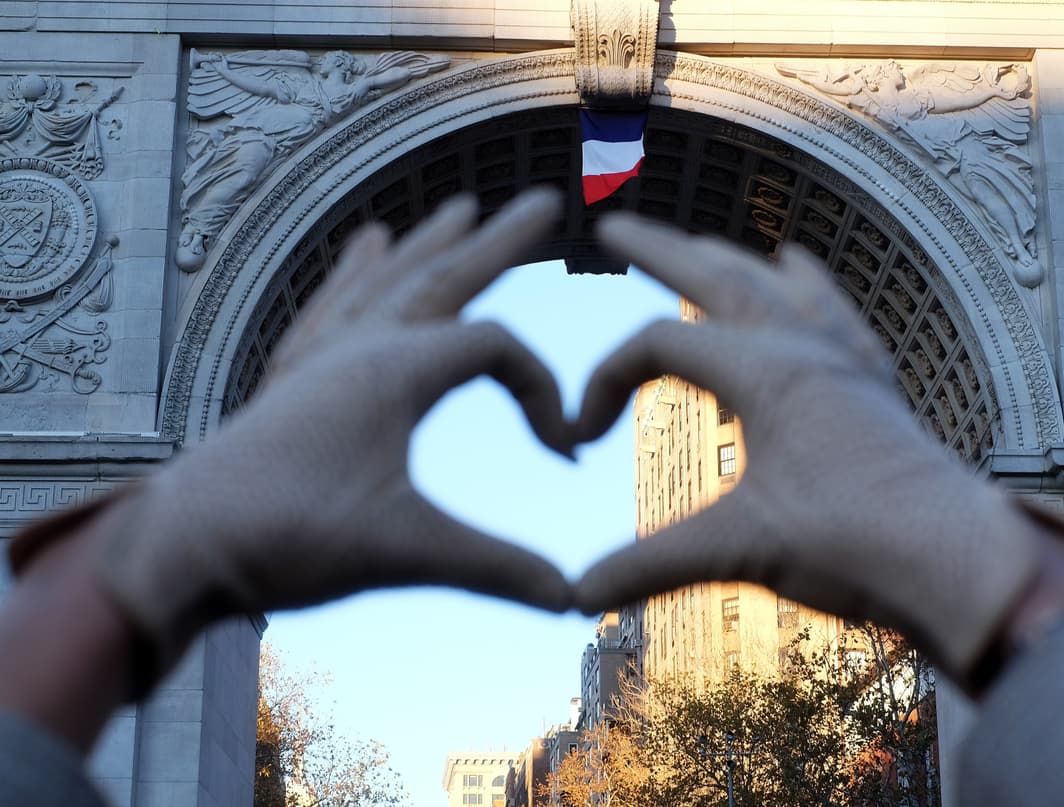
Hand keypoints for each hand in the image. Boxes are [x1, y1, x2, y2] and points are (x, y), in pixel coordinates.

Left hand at [10, 189, 573, 690]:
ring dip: (431, 246)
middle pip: (444, 278)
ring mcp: (320, 358)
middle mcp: (359, 346)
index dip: (544, 393)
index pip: (497, 349)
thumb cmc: (289, 537)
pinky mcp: (290, 379)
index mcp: (396, 369)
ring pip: (387, 283)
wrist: (180, 545)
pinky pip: (334, 304)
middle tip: (543, 201)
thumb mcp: (406, 551)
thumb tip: (571, 600)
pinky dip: (358, 272)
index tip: (563, 456)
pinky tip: (364, 247)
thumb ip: (496, 567)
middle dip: (499, 242)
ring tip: (457, 209)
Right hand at [573, 215, 1063, 688]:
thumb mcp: (740, 548)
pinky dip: (803, 283)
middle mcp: (807, 348)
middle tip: (616, 229)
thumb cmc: (857, 545)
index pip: (660, 344)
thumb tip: (574, 596)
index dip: (607, 381)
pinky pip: (832, 310)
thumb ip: (651, 564)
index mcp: (767, 370)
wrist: (959, 563)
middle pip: (720, 279)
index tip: (582, 438)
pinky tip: (798, 266)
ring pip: (776, 287)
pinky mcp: (873, 386)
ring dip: (728, 263)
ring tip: (698, 245)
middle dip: (662, 252)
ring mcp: (846, 362)